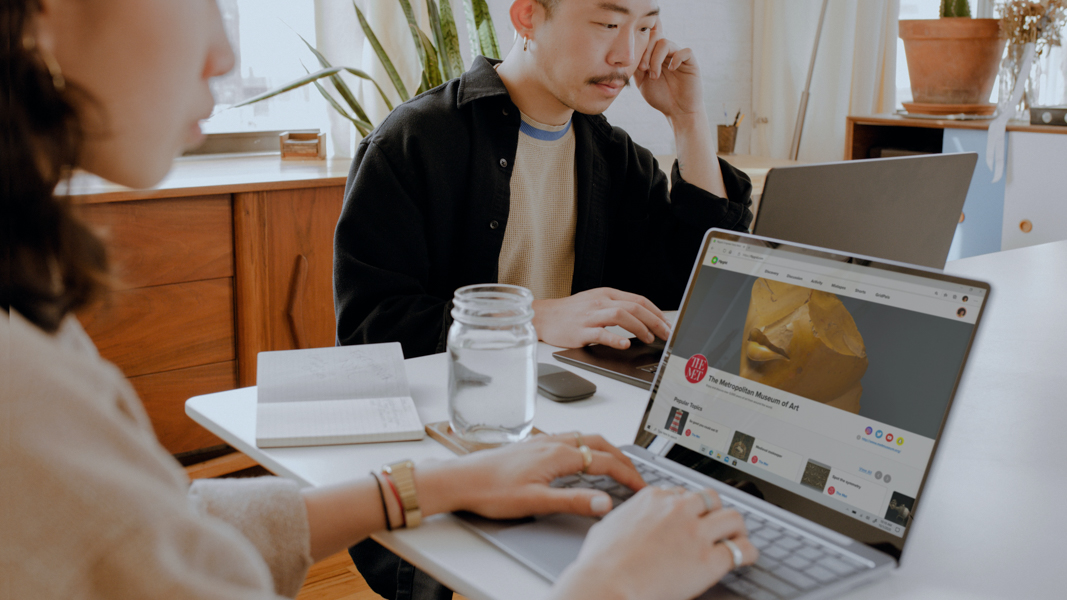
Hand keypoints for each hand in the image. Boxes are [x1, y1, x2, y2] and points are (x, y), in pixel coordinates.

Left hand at [419, 433, 645, 518]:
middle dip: (623, 458)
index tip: (641, 487)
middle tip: (637, 475)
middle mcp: (552, 443)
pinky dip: (588, 446)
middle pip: (599, 443)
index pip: (605, 461)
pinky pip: (570, 439)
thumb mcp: (535, 502)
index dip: (628, 475)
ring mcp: (542, 442)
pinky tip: (582, 457)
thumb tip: (604, 502)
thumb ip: (573, 501)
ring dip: (606, 449)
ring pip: (585, 438)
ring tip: (617, 464)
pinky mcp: (533, 446)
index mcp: (558, 454)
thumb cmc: (491, 490)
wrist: (461, 479)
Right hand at [532, 288, 670, 349]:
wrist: (545, 317)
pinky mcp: (581, 331)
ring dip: (640, 328)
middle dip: (655, 321)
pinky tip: (625, 344)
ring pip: (621, 316)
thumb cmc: (571, 312)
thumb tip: (642, 318)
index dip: (657, 313)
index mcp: (607, 294)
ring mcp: (591, 316)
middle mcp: (600, 302)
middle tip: (666, 334)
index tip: (667, 325)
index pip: (639, 300)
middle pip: (635, 307)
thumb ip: (616, 306)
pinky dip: (616, 339)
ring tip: (648, 339)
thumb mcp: (596, 302)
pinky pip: (601, 333)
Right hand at [552, 487, 757, 599]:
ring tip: (737, 538)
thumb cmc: (600, 563)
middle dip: (715, 511)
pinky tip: (746, 557)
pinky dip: (747, 553)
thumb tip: (620, 520)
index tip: (691, 517)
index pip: (682, 493)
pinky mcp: (708, 560)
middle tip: (718, 524)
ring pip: (733, 518)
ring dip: (736, 528)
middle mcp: (677, 509)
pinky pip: (741, 550)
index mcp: (652, 499)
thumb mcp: (607, 527)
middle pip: (711, 499)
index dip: (688, 508)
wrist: (606, 584)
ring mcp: (695, 533)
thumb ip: (622, 518)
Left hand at [633, 23, 702, 121]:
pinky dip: (676, 59)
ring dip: (656, 59)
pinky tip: (671, 70)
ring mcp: (679, 56)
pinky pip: (685, 51)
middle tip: (643, 69)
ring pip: (666, 43)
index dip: (640, 45)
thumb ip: (636, 67)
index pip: (647, 38)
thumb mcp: (642, 82)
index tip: (636, 65)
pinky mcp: (691, 63)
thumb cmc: (660, 97)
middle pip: (655, 36)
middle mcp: (667, 53)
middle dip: (646, 51)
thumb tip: (630, 54)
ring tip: (654, 76)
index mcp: (655, 55)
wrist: (677, 111)